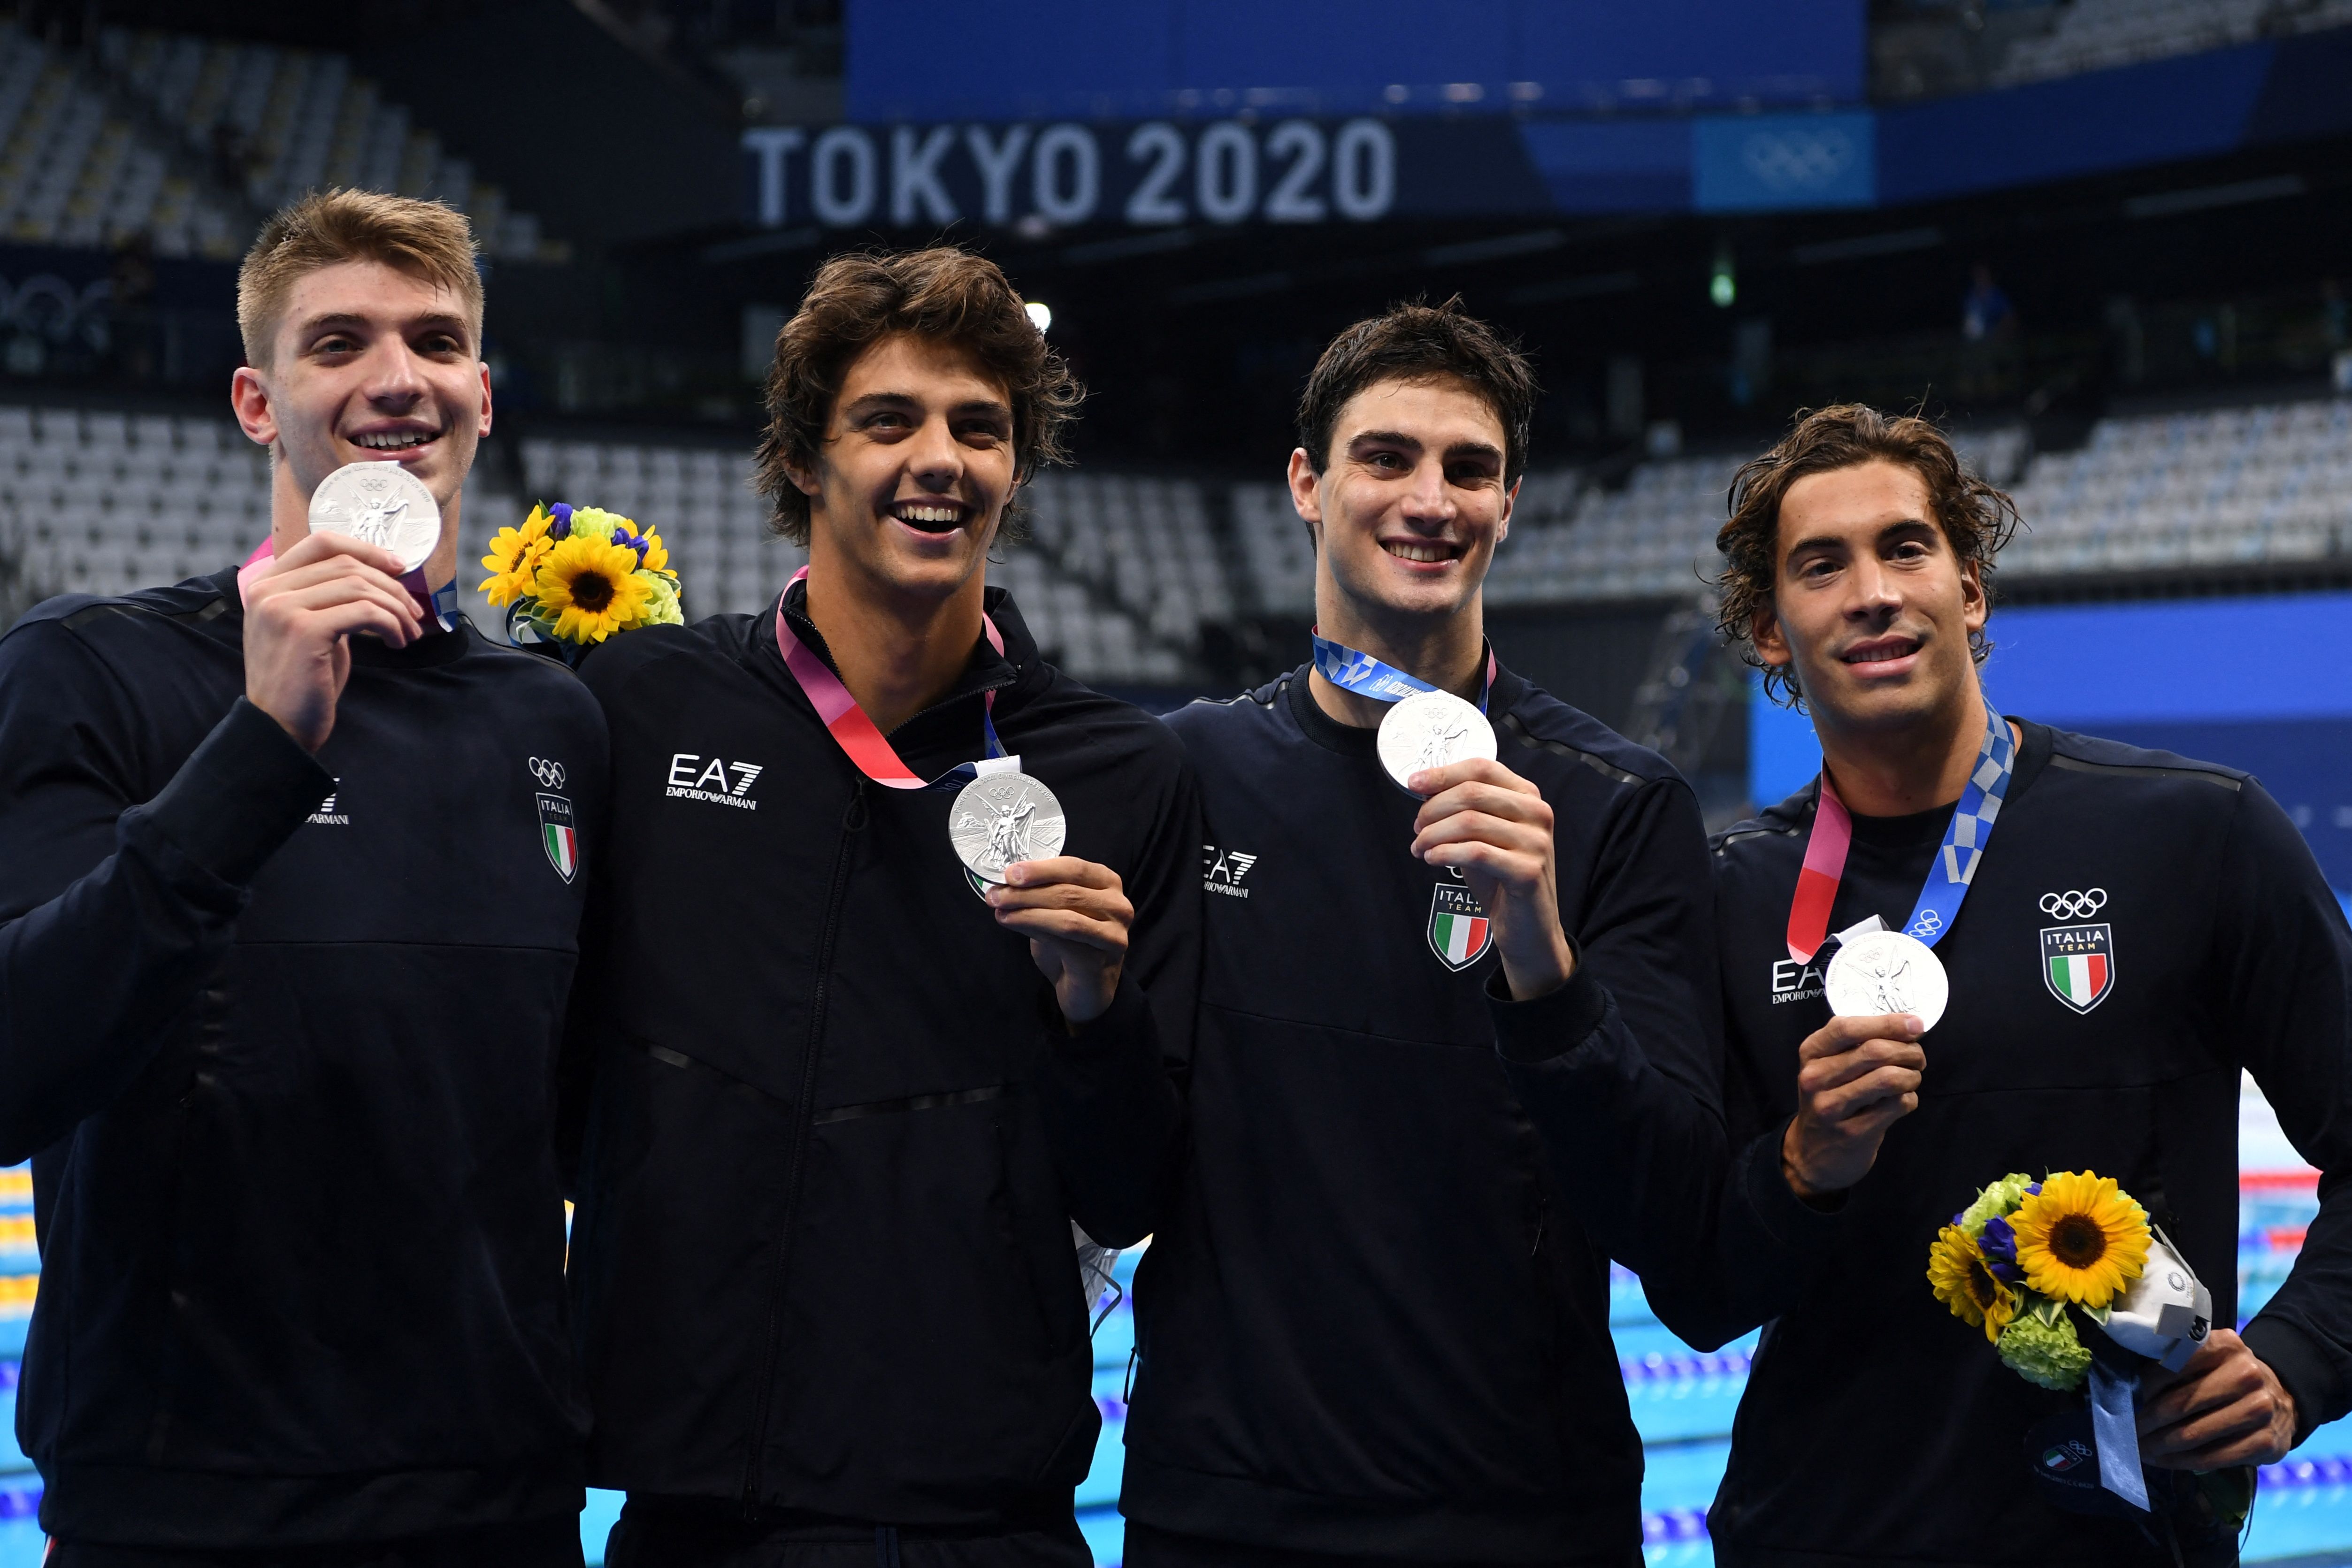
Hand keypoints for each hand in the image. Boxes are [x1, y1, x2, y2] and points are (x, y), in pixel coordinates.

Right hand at [243, 531, 422, 751]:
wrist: (278, 727)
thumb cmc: (302, 682)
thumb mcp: (310, 629)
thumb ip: (326, 598)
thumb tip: (374, 576)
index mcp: (267, 584)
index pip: (321, 542)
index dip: (366, 549)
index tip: (398, 566)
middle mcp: (268, 590)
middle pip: (346, 564)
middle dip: (391, 586)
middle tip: (413, 614)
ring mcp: (282, 608)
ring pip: (360, 586)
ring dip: (396, 608)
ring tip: (407, 633)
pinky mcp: (304, 630)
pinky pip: (366, 611)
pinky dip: (391, 624)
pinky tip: (396, 642)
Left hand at [984, 856, 1130, 1026]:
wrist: (1086, 988)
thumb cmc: (1071, 945)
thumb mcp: (1056, 911)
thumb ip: (1041, 895)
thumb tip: (1005, 885)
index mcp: (1108, 883)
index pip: (1074, 868)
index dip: (1040, 869)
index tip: (1009, 874)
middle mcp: (1118, 905)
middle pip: (1068, 891)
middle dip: (1026, 891)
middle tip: (996, 894)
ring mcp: (1114, 932)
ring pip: (1066, 914)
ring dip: (1027, 909)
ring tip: (999, 908)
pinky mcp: (1102, 958)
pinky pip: (1064, 938)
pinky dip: (1033, 927)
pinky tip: (1011, 923)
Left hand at [1406, 757, 1573, 999]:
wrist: (1528, 927)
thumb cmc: (1499, 878)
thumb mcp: (1481, 835)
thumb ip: (1462, 809)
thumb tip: (1424, 787)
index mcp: (1528, 796)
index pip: (1482, 768)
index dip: (1443, 773)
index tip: (1413, 783)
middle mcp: (1538, 813)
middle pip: (1472, 793)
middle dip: (1433, 809)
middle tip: (1417, 828)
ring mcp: (1537, 842)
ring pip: (1469, 821)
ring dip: (1433, 834)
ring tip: (1420, 848)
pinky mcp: (1528, 871)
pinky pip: (1475, 852)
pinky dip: (1445, 853)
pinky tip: (1431, 859)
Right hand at [1779, 1012, 1925, 1200]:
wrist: (1811, 1153)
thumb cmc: (1830, 1099)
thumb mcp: (1829, 1067)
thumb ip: (1858, 1044)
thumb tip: (1910, 1026)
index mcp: (1811, 1053)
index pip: (1848, 1028)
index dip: (1888, 1023)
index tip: (1916, 1024)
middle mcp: (1815, 1078)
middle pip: (1875, 1051)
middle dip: (1909, 1051)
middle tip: (1918, 1058)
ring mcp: (1831, 1107)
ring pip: (1889, 1078)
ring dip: (1912, 1076)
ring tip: (1912, 1079)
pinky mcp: (1853, 1133)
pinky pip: (1897, 1106)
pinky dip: (1909, 1099)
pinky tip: (1902, 1101)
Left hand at [2139, 1329, 2296, 1469]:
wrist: (2281, 1398)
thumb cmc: (2228, 1376)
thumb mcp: (2208, 1357)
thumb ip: (2176, 1362)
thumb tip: (2132, 1387)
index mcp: (2226, 1346)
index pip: (2173, 1367)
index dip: (2146, 1387)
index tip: (2128, 1400)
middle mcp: (2247, 1375)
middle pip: (2181, 1404)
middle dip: (2147, 1421)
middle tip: (2126, 1431)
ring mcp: (2260, 1411)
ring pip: (2194, 1434)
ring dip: (2160, 1446)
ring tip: (2139, 1449)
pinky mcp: (2266, 1443)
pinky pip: (2213, 1457)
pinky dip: (2182, 1462)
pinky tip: (2164, 1461)